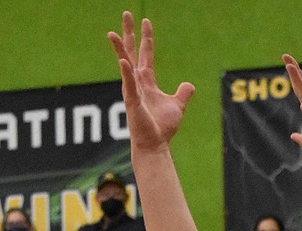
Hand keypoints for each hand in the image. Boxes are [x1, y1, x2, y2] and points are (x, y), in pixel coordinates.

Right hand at [108, 12, 194, 152]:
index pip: (146, 55)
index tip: (146, 21)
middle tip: (126, 13)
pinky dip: (127, 73)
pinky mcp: (132, 102)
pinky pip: (129, 85)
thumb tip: (189, 85)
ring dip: (119, 49)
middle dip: (129, 33)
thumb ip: (183, 94)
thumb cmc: (162, 128)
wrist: (155, 146)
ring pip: (125, 65)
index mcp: (147, 82)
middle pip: (132, 52)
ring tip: (112, 33)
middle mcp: (137, 83)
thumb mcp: (177, 107)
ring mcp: (133, 91)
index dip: (147, 38)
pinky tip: (124, 61)